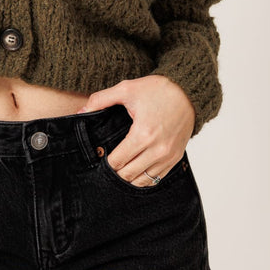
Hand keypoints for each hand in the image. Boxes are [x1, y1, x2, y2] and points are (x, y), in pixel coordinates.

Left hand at [77, 75, 195, 187]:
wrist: (188, 91)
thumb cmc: (158, 89)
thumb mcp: (126, 89)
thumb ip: (101, 100)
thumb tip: (81, 111)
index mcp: (143, 134)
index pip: (117, 162)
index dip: (104, 162)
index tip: (99, 156)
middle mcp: (157, 149)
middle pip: (128, 175)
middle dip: (114, 171)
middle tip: (106, 164)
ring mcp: (168, 156)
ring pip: (142, 181)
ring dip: (128, 177)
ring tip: (119, 168)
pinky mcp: (176, 158)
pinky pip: (156, 178)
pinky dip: (144, 178)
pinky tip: (135, 170)